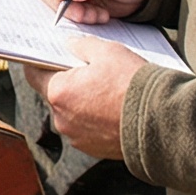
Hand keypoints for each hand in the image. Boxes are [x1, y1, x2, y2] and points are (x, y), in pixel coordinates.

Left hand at [23, 34, 145, 159]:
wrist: (161, 121)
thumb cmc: (133, 84)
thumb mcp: (108, 52)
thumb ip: (82, 46)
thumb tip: (70, 45)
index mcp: (59, 92)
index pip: (34, 75)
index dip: (41, 63)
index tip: (49, 57)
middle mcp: (62, 119)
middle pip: (55, 94)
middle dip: (69, 83)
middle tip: (90, 72)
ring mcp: (77, 137)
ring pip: (71, 113)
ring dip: (83, 102)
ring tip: (107, 92)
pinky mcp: (93, 149)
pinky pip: (86, 129)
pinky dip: (95, 119)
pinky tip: (114, 109)